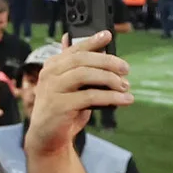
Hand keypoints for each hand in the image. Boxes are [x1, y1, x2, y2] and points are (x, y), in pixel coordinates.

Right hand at [25, 32, 131, 156]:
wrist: (48, 138)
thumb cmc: (63, 109)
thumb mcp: (70, 86)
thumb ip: (78, 68)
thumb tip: (93, 46)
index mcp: (52, 65)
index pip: (74, 48)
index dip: (92, 40)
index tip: (108, 35)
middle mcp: (49, 74)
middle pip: (82, 60)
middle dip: (107, 62)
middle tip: (125, 69)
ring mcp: (52, 89)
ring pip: (85, 75)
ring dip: (110, 79)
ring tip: (125, 86)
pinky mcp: (59, 106)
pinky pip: (89, 97)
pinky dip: (110, 97)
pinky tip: (123, 100)